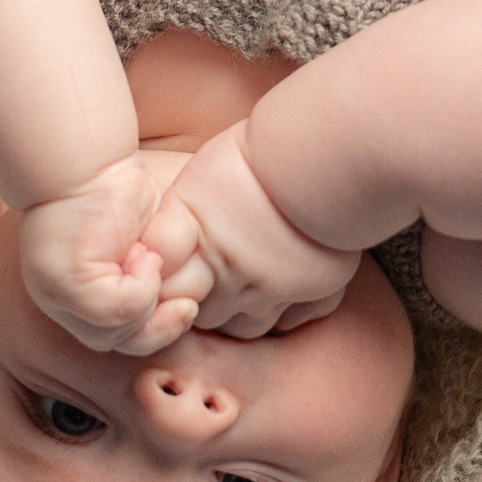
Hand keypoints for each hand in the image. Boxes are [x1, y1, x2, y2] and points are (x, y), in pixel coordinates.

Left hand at [16, 154, 193, 355]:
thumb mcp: (138, 240)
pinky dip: (142, 288)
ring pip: (115, 331)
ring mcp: (56, 294)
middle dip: (158, 328)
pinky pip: (116, 310)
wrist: (82, 156)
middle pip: (113, 341)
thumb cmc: (112, 187)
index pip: (113, 334)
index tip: (185, 305)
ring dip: (149, 300)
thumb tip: (181, 301)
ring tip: (154, 260)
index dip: (153, 328)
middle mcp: (55, 299)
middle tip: (187, 306)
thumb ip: (149, 273)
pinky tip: (146, 255)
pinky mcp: (66, 283)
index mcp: (70, 292)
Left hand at [140, 122, 358, 337]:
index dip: (161, 288)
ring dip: (239, 314)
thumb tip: (158, 248)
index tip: (164, 278)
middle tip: (207, 283)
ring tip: (243, 288)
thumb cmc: (260, 152)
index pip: (163, 285)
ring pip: (245, 329)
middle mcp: (231, 271)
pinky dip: (285, 315)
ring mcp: (274, 287)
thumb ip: (179, 217)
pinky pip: (291, 323)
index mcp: (198, 236)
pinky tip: (282, 292)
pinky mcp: (316, 290)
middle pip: (203, 314)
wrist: (324, 155)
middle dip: (201, 305)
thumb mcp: (200, 174)